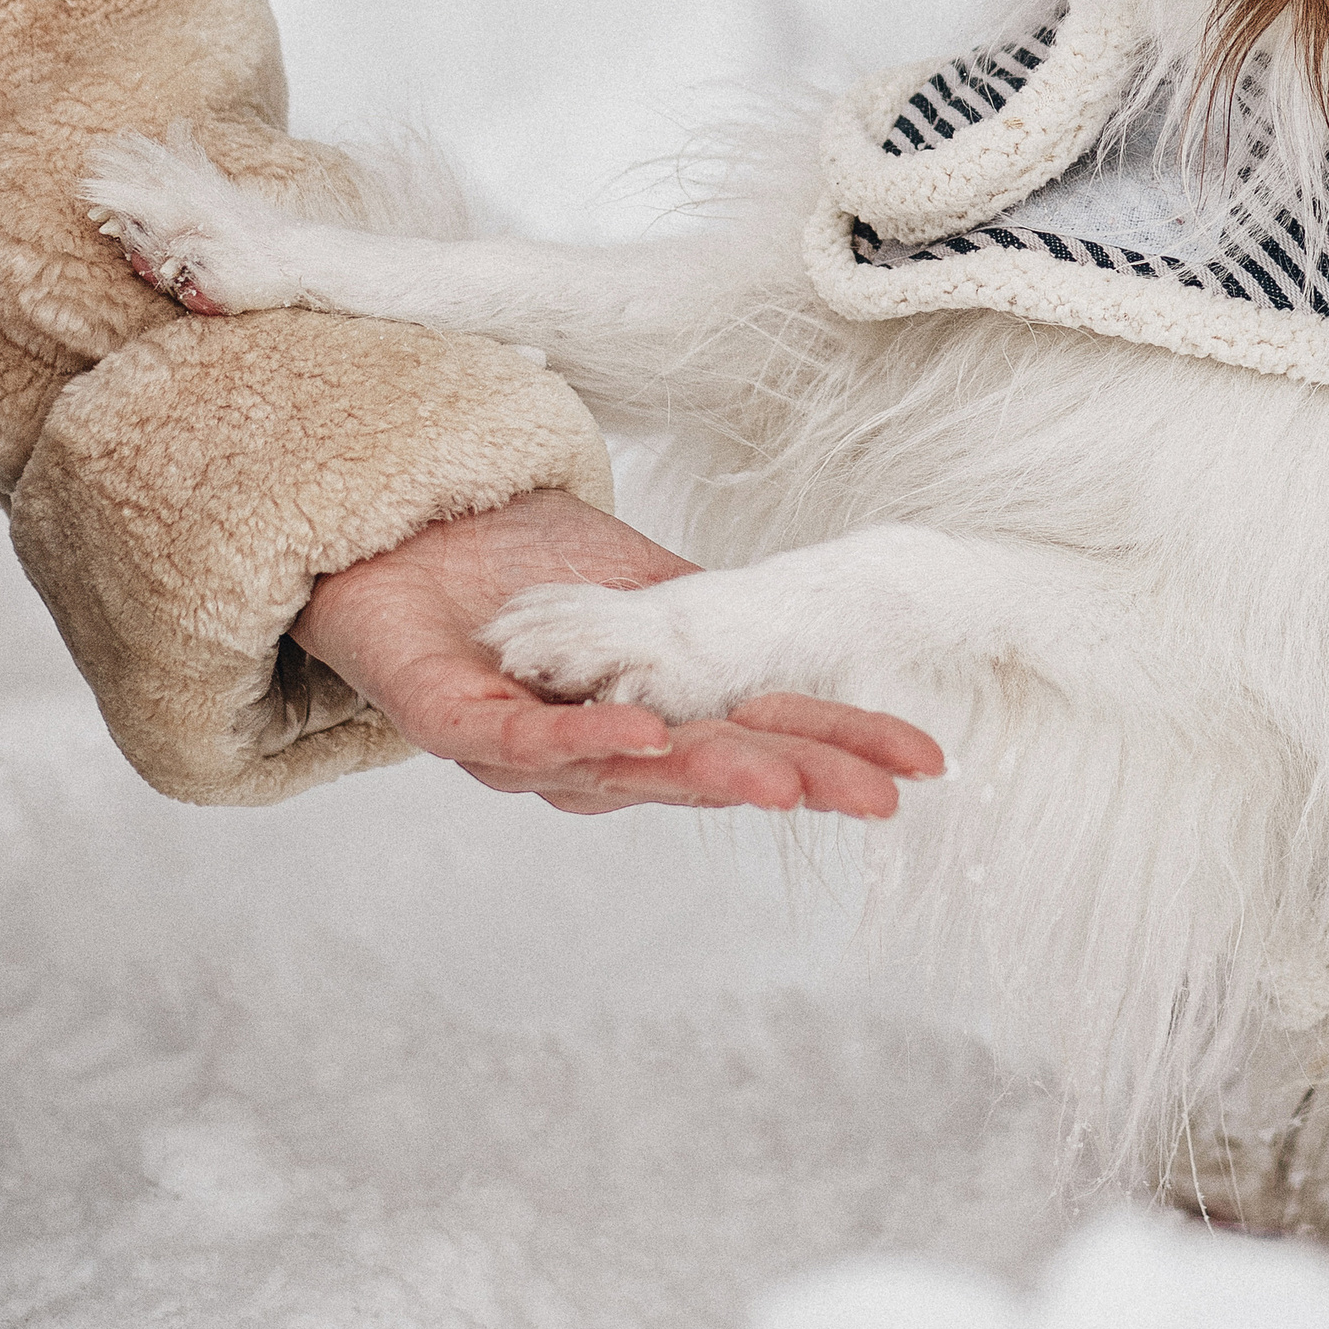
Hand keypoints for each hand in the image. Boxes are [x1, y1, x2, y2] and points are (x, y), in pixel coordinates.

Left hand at [294, 491, 944, 818]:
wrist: (405, 533)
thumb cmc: (523, 578)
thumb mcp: (648, 596)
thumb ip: (713, 633)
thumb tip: (814, 656)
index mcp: (655, 721)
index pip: (763, 739)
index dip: (840, 751)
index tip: (924, 764)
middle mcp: (595, 754)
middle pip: (707, 773)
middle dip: (796, 781)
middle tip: (877, 796)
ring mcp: (526, 747)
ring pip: (624, 771)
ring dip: (703, 771)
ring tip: (779, 775)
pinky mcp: (452, 721)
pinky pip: (523, 739)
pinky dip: (583, 738)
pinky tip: (641, 735)